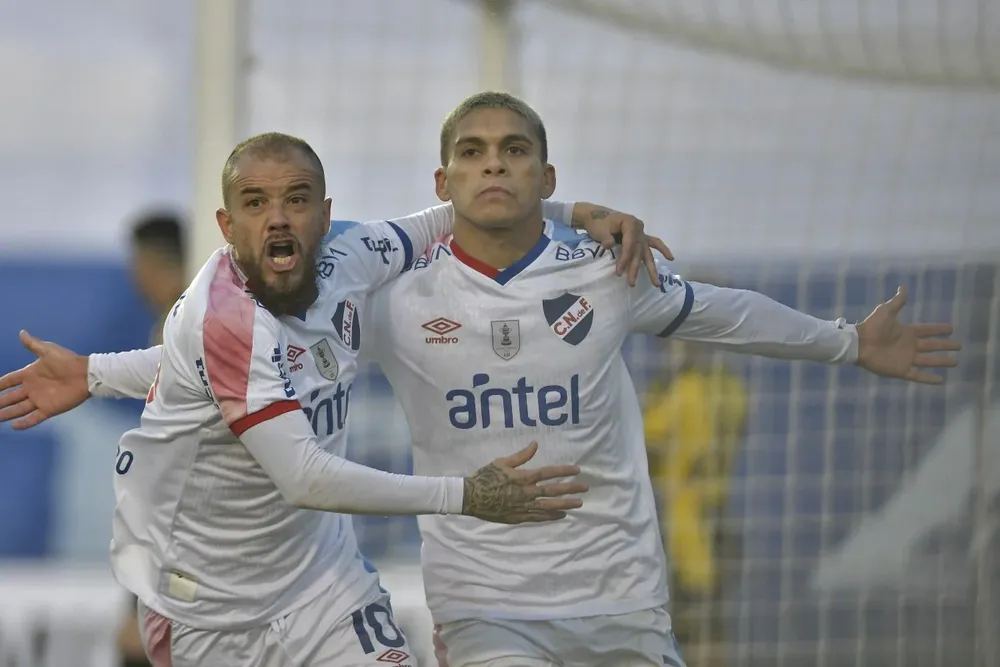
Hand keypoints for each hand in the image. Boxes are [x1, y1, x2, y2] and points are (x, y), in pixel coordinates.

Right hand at [0, 330, 90, 428]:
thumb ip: (33, 344)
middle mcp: (32, 389)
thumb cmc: (68, 361)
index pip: (8, 381)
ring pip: (18, 409)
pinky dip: (24, 423)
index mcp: (30, 374)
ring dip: (6, 414)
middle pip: (10, 397)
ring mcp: (40, 400)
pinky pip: (34, 418)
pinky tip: (13, 426)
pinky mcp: (49, 409)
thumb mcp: (48, 351)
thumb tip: (21, 332)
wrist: (86, 374)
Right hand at [462, 441, 587, 523]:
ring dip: (565, 504)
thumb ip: (521, 455)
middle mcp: (526, 493)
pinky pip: (538, 517)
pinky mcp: (519, 517)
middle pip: (552, 490)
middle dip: (570, 489)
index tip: (577, 470)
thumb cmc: (486, 477)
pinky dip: (551, 517)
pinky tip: (561, 515)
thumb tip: (535, 444)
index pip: (548, 473)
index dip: (563, 471)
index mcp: (523, 477)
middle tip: (585, 488)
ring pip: (549, 506)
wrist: (471, 497)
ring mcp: (523, 506)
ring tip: (579, 504)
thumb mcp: (502, 462)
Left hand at [571, 203, 673, 286]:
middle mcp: (639, 228)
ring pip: (647, 252)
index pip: (629, 245)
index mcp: (630, 224)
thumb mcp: (600, 230)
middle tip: (631, 283)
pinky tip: (671, 258)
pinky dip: (662, 250)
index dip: (625, 259)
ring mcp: (641, 233)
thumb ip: (606, 238)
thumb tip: (609, 245)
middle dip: (635, 268)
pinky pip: (654, 243)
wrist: (596, 215)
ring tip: (657, 284)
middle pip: (638, 251)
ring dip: (652, 268)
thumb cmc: (598, 222)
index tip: (619, 271)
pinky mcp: (640, 237)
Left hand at [855, 287, 960, 383]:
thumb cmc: (872, 327)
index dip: (939, 329)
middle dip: (945, 346)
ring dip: (942, 361)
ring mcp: (905, 359)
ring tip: (955, 362)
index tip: (952, 329)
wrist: (858, 344)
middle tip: (959, 346)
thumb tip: (903, 287)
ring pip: (929, 361)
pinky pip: (918, 375)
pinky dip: (929, 379)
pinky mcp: (900, 370)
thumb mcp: (886, 311)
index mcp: (906, 332)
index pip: (927, 331)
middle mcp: (909, 346)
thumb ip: (897, 302)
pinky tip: (941, 381)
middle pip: (932, 346)